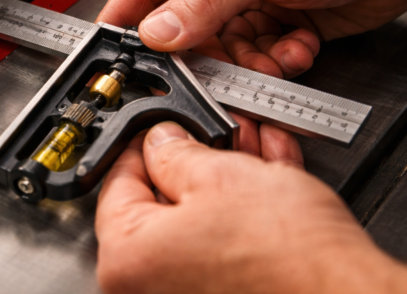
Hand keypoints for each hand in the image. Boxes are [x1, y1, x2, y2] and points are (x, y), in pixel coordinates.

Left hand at [95, 122, 406, 293]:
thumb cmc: (290, 259)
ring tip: (252, 147)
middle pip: (161, 201)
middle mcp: (148, 287)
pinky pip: (222, 244)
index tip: (162, 128)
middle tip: (216, 133)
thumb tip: (161, 141)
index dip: (143, 142)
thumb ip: (175, 152)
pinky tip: (266, 176)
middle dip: (197, 157)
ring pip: (199, 219)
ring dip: (227, 178)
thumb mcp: (221, 175)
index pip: (116, 182)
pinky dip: (242, 211)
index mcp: (128, 260)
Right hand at [98, 0, 406, 60]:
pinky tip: (299, 47)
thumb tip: (157, 31)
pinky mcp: (280, 23)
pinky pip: (260, 57)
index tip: (114, 49)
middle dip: (203, 52)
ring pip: (225, 48)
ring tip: (277, 55)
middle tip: (212, 72)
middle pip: (186, 24)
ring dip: (250, 61)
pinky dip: (278, 61)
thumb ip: (207, 0)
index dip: (127, 14)